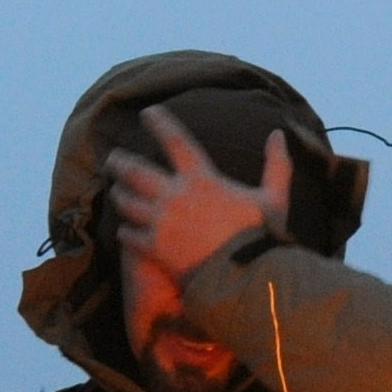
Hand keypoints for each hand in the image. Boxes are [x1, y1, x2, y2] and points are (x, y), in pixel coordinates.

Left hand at [108, 106, 293, 284]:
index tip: (148, 113)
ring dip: (120, 195)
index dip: (160, 123)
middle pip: (136, 171)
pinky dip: (125, 232)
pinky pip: (129, 236)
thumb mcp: (274, 198)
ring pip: (127, 202)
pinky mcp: (154, 249)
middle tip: (113, 159)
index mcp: (201, 180)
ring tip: (116, 191)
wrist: (244, 279)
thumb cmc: (261, 237)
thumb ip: (277, 165)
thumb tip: (278, 134)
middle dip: (120, 162)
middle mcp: (175, 197)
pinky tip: (124, 231)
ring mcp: (161, 223)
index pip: (175, 141)